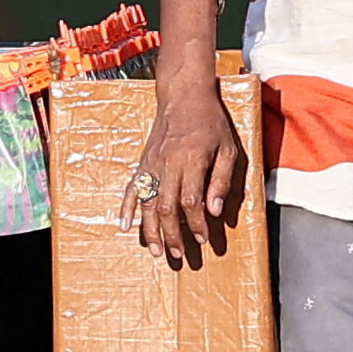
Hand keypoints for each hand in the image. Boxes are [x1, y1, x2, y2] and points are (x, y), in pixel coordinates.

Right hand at [133, 76, 246, 266]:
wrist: (184, 95)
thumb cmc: (211, 122)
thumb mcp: (228, 149)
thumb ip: (222, 180)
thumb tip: (214, 211)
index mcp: (192, 160)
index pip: (192, 201)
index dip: (196, 224)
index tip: (203, 240)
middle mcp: (168, 163)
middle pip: (167, 207)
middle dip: (172, 235)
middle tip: (179, 255)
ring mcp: (152, 164)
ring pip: (148, 203)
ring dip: (151, 230)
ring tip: (156, 251)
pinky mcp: (143, 163)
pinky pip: (131, 189)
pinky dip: (126, 208)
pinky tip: (124, 226)